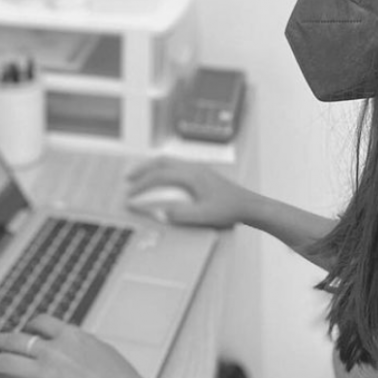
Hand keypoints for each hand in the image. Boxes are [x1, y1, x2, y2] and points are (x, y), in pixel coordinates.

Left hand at [0, 315, 153, 377]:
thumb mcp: (100, 348)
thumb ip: (79, 344)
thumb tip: (69, 344)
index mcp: (69, 335)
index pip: (39, 322)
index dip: (27, 326)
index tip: (22, 331)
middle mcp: (53, 350)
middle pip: (15, 339)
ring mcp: (45, 373)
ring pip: (5, 362)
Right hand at [126, 158, 251, 228]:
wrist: (249, 206)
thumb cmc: (228, 211)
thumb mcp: (204, 216)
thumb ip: (181, 215)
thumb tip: (160, 213)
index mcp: (191, 175)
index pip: (158, 176)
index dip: (141, 186)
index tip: (129, 196)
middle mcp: (193, 168)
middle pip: (161, 161)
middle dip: (142, 169)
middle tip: (128, 180)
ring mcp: (198, 168)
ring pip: (169, 161)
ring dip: (152, 167)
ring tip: (141, 177)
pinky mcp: (202, 173)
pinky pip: (177, 165)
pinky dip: (163, 169)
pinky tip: (162, 180)